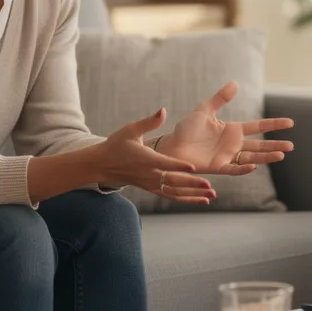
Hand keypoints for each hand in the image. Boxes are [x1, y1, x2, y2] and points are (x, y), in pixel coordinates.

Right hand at [87, 108, 217, 203]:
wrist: (101, 164)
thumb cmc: (116, 144)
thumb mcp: (131, 129)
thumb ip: (149, 122)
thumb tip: (163, 111)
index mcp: (146, 159)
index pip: (165, 163)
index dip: (179, 165)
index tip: (194, 167)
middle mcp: (149, 174)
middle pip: (173, 181)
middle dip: (192, 184)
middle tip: (210, 186)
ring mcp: (150, 183)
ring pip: (174, 192)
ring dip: (193, 195)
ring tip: (210, 196)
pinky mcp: (151, 188)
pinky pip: (170, 196)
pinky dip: (185, 199)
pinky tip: (199, 200)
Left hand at [156, 82, 295, 174]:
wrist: (171, 146)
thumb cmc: (186, 129)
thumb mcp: (204, 110)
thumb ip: (220, 98)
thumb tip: (235, 83)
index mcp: (232, 129)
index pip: (258, 126)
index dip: (273, 124)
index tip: (290, 122)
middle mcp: (233, 144)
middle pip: (259, 144)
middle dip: (275, 145)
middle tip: (292, 145)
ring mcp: (227, 156)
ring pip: (252, 157)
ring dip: (266, 157)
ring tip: (281, 155)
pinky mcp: (218, 167)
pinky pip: (234, 168)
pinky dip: (244, 168)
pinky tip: (254, 165)